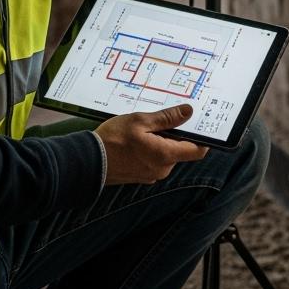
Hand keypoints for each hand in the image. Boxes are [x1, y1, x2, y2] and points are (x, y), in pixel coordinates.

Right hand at [94, 104, 208, 185]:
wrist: (85, 162)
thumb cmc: (112, 140)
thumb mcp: (140, 121)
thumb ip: (167, 118)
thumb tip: (188, 112)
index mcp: (165, 156)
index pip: (197, 151)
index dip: (203, 138)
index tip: (201, 125)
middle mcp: (161, 169)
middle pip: (180, 150)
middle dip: (175, 135)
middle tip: (164, 119)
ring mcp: (150, 174)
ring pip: (166, 155)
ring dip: (161, 142)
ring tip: (145, 128)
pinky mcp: (140, 176)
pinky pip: (153, 161)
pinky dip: (151, 150)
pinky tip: (137, 140)